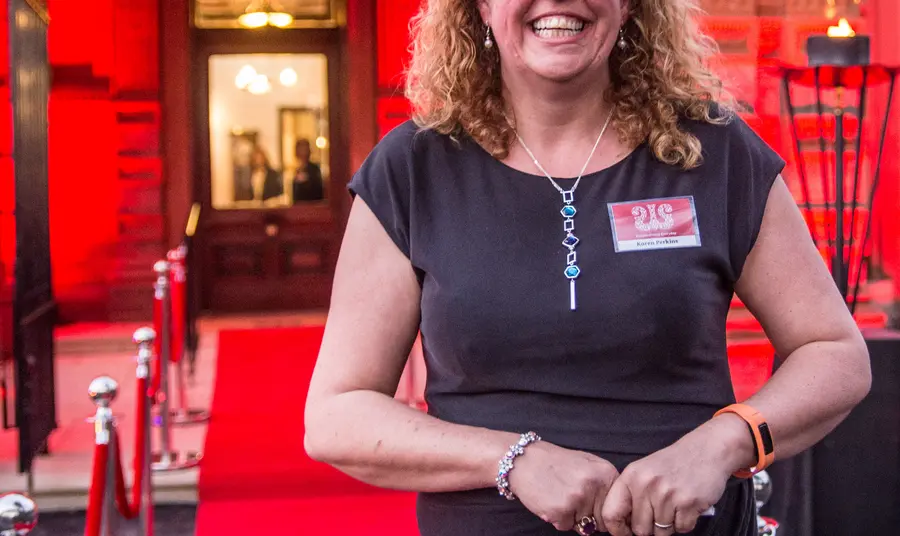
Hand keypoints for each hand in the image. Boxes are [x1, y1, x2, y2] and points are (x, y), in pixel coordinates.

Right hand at [508, 441, 619, 531]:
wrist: (525, 459)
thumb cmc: (556, 463)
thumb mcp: (588, 463)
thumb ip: (606, 484)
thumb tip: (619, 511)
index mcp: (606, 473)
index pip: (618, 509)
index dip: (606, 513)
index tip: (596, 510)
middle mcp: (594, 485)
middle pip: (603, 522)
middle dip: (590, 517)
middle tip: (573, 499)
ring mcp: (578, 498)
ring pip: (584, 526)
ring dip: (573, 518)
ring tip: (560, 496)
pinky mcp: (561, 510)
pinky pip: (566, 527)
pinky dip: (558, 519)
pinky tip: (551, 501)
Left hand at [601, 416, 754, 535]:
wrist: (707, 450)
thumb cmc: (674, 463)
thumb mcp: (644, 471)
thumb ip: (631, 496)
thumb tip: (623, 527)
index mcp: (630, 476)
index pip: (611, 514)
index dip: (617, 529)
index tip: (626, 532)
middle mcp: (646, 485)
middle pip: (640, 529)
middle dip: (650, 527)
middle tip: (661, 511)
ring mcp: (667, 494)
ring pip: (661, 532)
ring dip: (669, 524)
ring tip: (675, 504)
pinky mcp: (688, 502)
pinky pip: (682, 528)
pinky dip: (686, 522)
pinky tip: (687, 505)